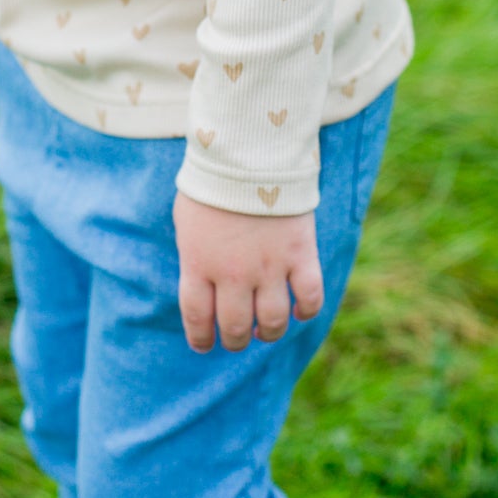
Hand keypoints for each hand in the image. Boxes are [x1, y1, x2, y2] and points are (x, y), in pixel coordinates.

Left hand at [173, 190, 323, 352]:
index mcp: (198, 264)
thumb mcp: (187, 222)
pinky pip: (310, 298)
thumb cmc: (212, 183)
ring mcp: (268, 266)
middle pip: (235, 326)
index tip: (205, 345)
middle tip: (239, 338)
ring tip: (266, 329)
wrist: (249, 151)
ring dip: (269, 332)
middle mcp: (232, 273)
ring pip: (273, 322)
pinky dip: (306, 311)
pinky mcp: (299, 254)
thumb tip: (200, 284)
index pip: (197, 319)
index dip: (201, 339)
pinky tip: (299, 310)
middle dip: (236, 340)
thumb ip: (194, 257)